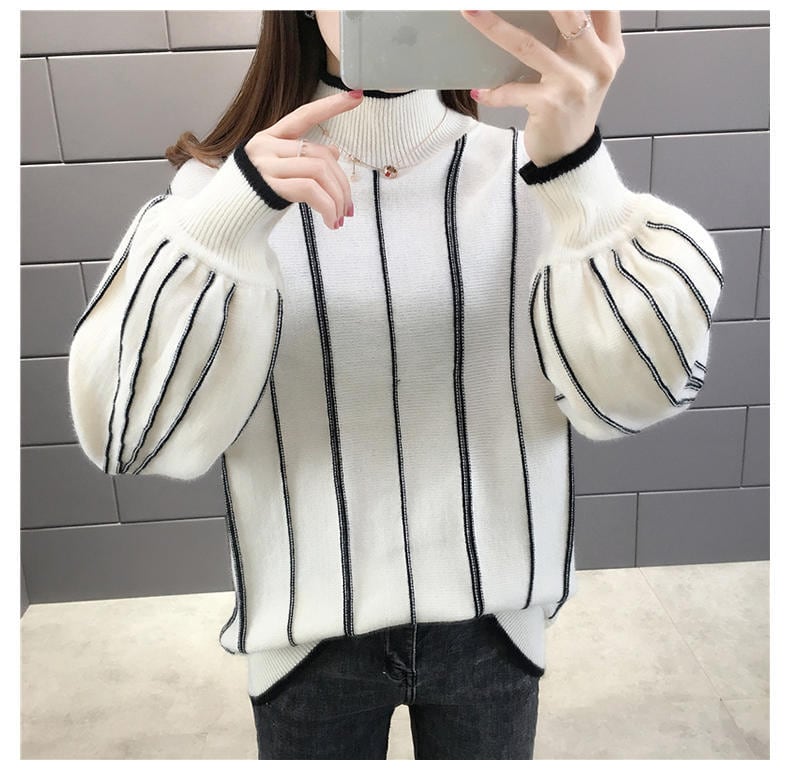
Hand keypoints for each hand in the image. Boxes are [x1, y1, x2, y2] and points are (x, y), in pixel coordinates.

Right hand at [244, 91, 364, 229]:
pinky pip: (311, 190)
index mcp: (269, 138)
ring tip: (341, 218)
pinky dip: (327, 207)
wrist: (221, 223)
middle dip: (342, 184)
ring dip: (337, 198)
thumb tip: (334, 151)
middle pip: (321, 154)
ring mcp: (267, 164)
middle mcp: (266, 146)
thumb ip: (304, 160)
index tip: (357, 96)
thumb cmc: (251, 200)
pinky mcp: (270, 185)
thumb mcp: (280, 174)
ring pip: (319, 170)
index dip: (330, 106)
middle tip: (349, 209)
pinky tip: (331, 222)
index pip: (304, 115)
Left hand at [460, 10, 624, 166]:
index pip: (604, 5)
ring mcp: (573, 84)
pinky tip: (481, 91)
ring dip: (495, 27)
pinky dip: (493, 92)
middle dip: (535, 0)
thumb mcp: (587, 70)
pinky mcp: (550, 105)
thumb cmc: (574, 108)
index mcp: (609, 49)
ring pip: (529, 45)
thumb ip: (578, 39)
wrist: (570, 155)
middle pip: (568, 13)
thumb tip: (540, 10)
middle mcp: (596, 63)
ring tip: (471, 11)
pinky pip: (512, 91)